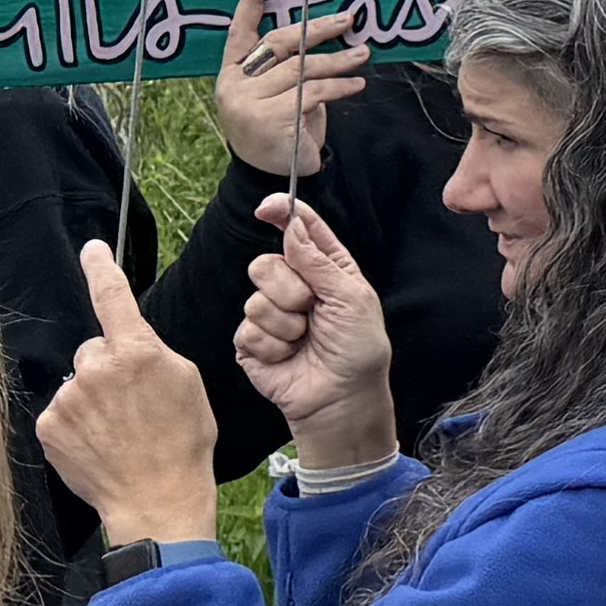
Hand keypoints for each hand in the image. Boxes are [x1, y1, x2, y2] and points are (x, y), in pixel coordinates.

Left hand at [37, 242, 219, 551]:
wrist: (156, 498)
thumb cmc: (181, 442)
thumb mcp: (186, 382)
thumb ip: (153, 353)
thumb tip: (130, 344)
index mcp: (136, 351)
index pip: (112, 296)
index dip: (101, 267)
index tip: (92, 249)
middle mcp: (96, 369)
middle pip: (94, 350)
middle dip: (109, 368)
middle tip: (134, 404)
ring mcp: (69, 399)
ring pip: (78, 383)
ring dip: (93, 399)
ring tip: (119, 431)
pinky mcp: (50, 426)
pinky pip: (62, 411)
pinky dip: (77, 424)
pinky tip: (98, 444)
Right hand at [211, 0, 369, 178]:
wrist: (275, 178)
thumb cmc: (282, 129)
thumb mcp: (282, 93)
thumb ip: (291, 66)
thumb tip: (329, 31)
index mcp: (232, 74)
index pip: (239, 34)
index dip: (250, 5)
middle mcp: (234, 86)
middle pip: (279, 44)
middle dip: (317, 29)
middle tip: (348, 20)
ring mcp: (248, 103)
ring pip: (301, 68)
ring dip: (338, 60)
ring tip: (363, 54)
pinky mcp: (270, 119)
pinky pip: (313, 92)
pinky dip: (340, 86)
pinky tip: (357, 84)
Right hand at [238, 197, 398, 476]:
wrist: (342, 398)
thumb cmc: (358, 350)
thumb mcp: (351, 298)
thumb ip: (319, 262)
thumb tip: (293, 227)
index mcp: (325, 271)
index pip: (300, 232)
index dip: (284, 214)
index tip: (269, 207)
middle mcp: (295, 288)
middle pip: (265, 263)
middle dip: (289, 287)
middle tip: (311, 309)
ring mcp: (271, 316)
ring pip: (256, 297)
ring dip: (286, 322)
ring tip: (305, 339)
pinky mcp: (252, 344)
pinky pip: (248, 330)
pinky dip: (274, 345)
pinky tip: (289, 356)